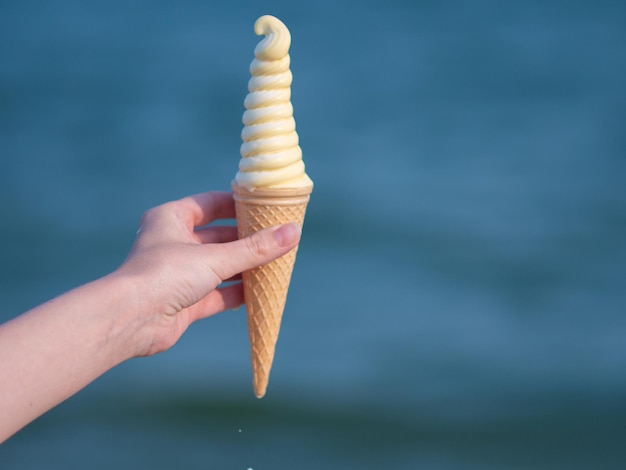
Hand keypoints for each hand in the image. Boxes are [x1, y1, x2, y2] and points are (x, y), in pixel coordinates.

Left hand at [114, 191, 300, 356]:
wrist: (130, 320)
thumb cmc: (165, 275)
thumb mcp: (216, 257)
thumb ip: (256, 248)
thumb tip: (293, 232)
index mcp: (171, 219)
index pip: (209, 204)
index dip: (237, 204)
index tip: (265, 207)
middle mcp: (173, 244)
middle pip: (217, 237)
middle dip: (247, 240)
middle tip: (278, 238)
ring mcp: (178, 274)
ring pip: (218, 267)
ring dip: (244, 267)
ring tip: (276, 263)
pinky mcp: (183, 302)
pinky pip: (217, 294)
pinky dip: (237, 293)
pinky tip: (260, 292)